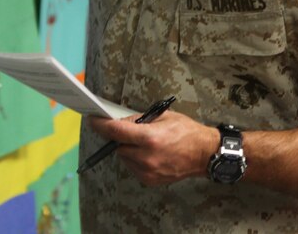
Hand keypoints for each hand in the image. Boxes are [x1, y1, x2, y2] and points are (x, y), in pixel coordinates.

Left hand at [89, 110, 216, 185]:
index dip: (100, 125)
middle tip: (131, 132)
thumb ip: (139, 119)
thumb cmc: (186, 132)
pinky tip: (149, 154)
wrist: (205, 154)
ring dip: (128, 149)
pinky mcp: (151, 180)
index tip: (92, 120)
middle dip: (120, 138)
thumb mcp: (163, 116)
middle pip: (118, 146)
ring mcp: (148, 171)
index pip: (116, 131)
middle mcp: (146, 157)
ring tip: (145, 144)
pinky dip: (136, 160)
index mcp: (150, 138)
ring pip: (125, 158)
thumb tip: (121, 121)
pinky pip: (133, 167)